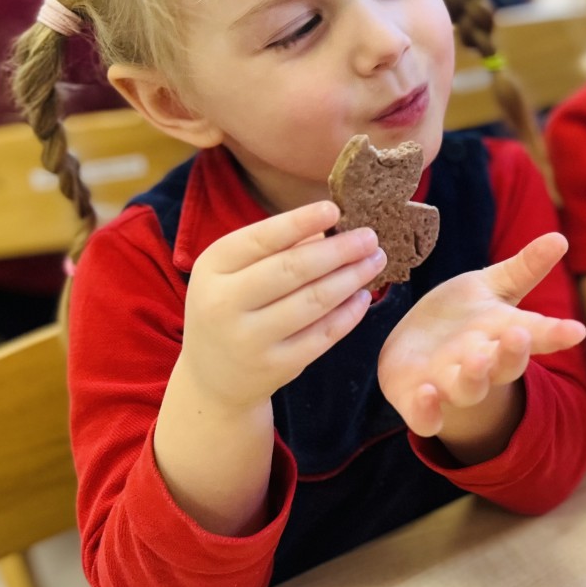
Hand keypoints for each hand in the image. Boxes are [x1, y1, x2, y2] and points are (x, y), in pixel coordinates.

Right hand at [180, 201, 382, 412]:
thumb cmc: (231, 306)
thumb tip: (331, 225)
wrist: (210, 377)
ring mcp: (250, 339)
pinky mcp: (275, 367)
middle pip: (293, 269)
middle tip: (370, 237)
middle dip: (339, 251)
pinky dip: (348, 313)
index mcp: (213, 267)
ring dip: (351, 278)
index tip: (334, 209)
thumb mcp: (235, 272)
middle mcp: (224, 303)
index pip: (261, 238)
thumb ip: (276, 248)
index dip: (300, 222)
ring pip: (313, 302)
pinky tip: (363, 296)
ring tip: (375, 261)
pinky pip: (322, 335)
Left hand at [377, 232, 585, 437]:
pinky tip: (427, 394)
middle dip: (513, 354)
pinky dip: (427, 412)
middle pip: (505, 365)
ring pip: (469, 390)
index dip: (556, 334)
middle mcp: (481, 363)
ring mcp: (450, 385)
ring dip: (475, 378)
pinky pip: (424, 418)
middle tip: (519, 336)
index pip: (535, 334)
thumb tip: (560, 238)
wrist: (414, 350)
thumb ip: (524, 268)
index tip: (576, 331)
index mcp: (502, 335)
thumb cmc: (459, 317)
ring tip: (478, 359)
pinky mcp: (417, 402)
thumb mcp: (489, 287)